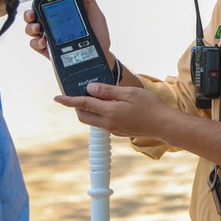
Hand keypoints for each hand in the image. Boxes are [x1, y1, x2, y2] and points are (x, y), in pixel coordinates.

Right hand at [23, 0, 113, 63]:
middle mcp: (54, 23)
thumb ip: (87, 0)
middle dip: (30, 11)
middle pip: (35, 14)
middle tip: (33, 13)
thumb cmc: (98, 35)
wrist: (99, 55)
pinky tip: (43, 42)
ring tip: (37, 28)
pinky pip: (35, 45)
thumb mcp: (95, 15)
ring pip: (31, 28)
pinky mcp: (47, 50)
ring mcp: (49, 36)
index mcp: (64, 12)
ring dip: (30, 26)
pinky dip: (36, 42)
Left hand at [54, 82, 168, 137]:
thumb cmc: (150, 106)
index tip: (57, 98)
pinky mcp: (118, 131)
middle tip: (77, 93)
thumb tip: (90, 88)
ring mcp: (113, 129)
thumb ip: (108, 91)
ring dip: (87, 110)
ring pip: (92, 121)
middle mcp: (108, 123)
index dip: (69, 100)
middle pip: (83, 116)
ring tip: (92, 97)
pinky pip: (101, 123)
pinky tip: (106, 105)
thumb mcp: (128, 93)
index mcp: (109, 112)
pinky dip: (98, 114)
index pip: (84, 104)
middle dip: (76, 106)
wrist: (163, 124)